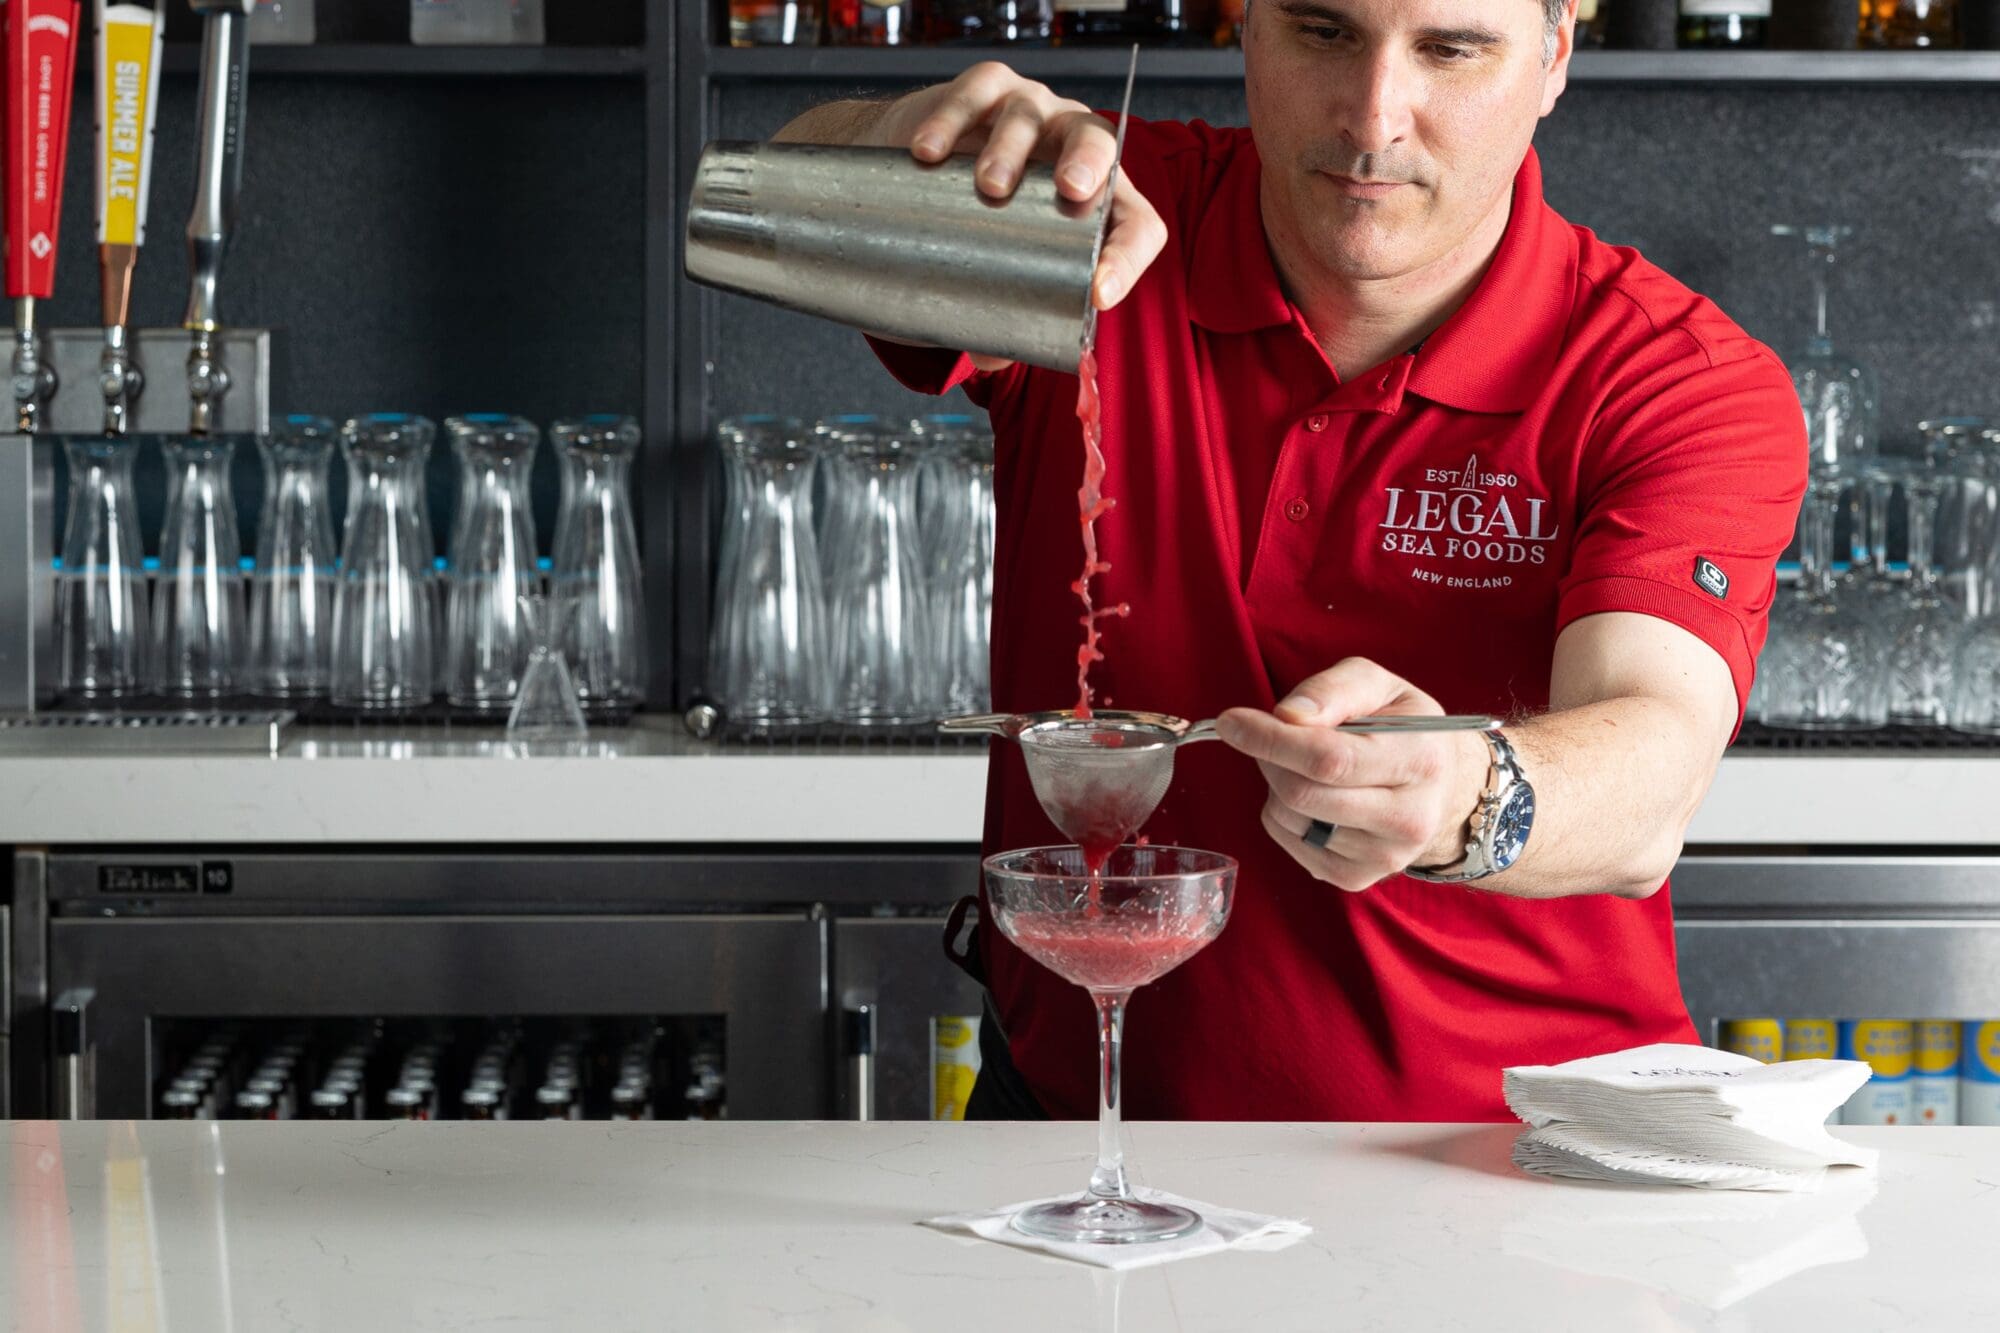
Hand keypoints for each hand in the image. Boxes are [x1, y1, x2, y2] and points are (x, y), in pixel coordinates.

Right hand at [866, 62, 1166, 311]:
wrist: (914, 163)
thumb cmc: (975, 223)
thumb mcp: (996, 267)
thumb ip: (1000, 312)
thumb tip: (990, 358)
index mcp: (1097, 200)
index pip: (1135, 223)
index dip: (1128, 255)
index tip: (1099, 291)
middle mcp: (1073, 146)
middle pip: (1099, 142)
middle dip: (1090, 164)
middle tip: (1071, 192)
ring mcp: (1032, 109)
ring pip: (1033, 116)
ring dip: (1013, 150)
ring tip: (989, 186)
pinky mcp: (985, 88)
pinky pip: (976, 94)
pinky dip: (953, 120)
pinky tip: (929, 152)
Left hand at [1213, 659, 1491, 892]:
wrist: (1443, 788)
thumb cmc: (1403, 727)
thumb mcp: (1379, 685)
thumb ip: (1331, 690)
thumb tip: (1287, 716)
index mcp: (1419, 760)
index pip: (1328, 758)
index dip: (1271, 740)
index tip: (1231, 721)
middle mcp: (1408, 818)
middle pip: (1301, 794)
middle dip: (1269, 758)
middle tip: (1271, 736)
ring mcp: (1384, 857)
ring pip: (1290, 819)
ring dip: (1277, 785)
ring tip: (1305, 766)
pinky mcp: (1357, 879)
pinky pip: (1290, 843)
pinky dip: (1284, 814)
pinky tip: (1313, 797)